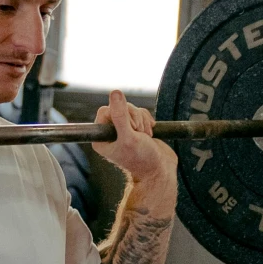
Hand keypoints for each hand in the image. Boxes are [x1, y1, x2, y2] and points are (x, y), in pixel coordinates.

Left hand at [89, 89, 176, 209]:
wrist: (160, 171)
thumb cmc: (142, 160)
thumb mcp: (129, 137)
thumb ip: (120, 115)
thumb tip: (115, 93)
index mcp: (101, 137)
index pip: (105, 110)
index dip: (120, 114)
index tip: (130, 128)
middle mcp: (111, 133)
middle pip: (120, 107)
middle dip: (134, 119)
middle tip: (139, 134)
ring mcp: (124, 130)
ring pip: (132, 109)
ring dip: (142, 121)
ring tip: (145, 137)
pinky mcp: (137, 128)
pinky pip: (141, 113)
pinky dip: (148, 121)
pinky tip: (149, 134)